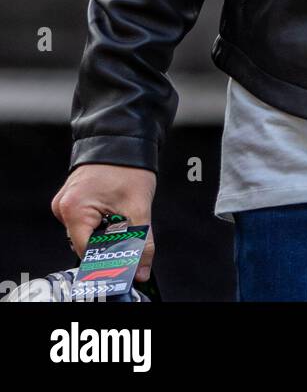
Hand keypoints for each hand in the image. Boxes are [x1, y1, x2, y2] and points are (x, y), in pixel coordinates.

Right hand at [51, 164, 156, 281]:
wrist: (124, 137)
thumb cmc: (128, 165)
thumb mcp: (139, 206)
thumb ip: (141, 242)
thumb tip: (142, 271)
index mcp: (74, 210)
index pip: (87, 253)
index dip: (108, 260)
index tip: (126, 262)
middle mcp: (63, 208)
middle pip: (86, 244)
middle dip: (108, 243)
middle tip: (127, 228)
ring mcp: (65, 203)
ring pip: (86, 233)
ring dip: (105, 231)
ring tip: (120, 212)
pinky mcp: (71, 199)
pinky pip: (84, 220)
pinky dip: (100, 220)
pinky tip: (112, 207)